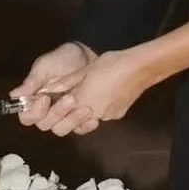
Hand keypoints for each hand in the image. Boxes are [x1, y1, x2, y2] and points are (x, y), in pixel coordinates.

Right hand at [9, 41, 96, 127]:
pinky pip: (80, 129)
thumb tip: (13, 95)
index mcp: (34, 100)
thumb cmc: (62, 59)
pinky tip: (93, 118)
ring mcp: (64, 116)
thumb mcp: (45, 66)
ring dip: (72, 120)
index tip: (44, 98)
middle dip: (57, 113)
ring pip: (61, 129)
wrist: (87, 54)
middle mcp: (47, 111)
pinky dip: (85, 125)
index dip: (34, 112)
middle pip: (45, 125)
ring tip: (85, 108)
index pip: (27, 117)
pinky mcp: (80, 118)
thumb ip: (32, 81)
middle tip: (70, 98)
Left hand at [39, 49, 153, 137]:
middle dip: (67, 116)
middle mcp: (92, 114)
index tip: (54, 102)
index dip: (55, 110)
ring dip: (82, 113)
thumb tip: (48, 89)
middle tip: (68, 101)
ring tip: (86, 96)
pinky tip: (102, 94)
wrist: (140, 68)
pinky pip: (102, 116)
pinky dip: (98, 109)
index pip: (60, 116)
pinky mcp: (117, 115)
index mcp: (81, 101)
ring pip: (87, 121)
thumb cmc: (111, 64)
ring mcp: (106, 117)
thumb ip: (65, 82)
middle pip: (72, 125)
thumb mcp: (85, 70)